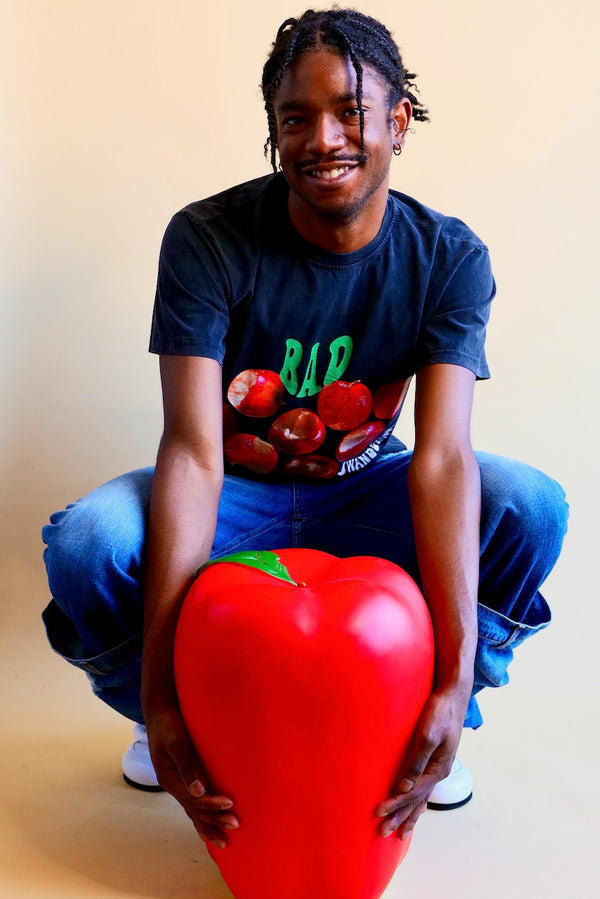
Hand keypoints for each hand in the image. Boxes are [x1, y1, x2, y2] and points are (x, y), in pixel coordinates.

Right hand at [145, 703, 238, 848]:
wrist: (159, 710)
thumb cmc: (169, 723)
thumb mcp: (176, 741)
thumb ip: (187, 765)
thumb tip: (199, 791)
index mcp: (169, 779)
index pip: (194, 800)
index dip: (212, 805)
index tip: (231, 804)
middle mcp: (172, 785)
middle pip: (194, 810)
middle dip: (214, 821)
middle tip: (236, 827)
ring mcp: (176, 783)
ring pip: (193, 810)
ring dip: (209, 824)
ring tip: (224, 841)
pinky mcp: (181, 778)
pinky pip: (192, 803)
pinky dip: (201, 816)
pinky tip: (207, 827)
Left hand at [374, 684, 469, 840]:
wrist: (452, 696)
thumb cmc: (438, 712)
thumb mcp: (427, 735)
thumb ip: (416, 761)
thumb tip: (404, 787)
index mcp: (437, 768)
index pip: (412, 793)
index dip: (395, 804)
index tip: (378, 813)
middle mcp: (438, 771)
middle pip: (417, 801)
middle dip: (400, 818)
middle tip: (383, 834)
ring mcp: (438, 767)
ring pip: (421, 797)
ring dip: (409, 814)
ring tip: (400, 833)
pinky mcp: (434, 759)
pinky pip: (424, 787)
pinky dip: (417, 801)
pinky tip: (415, 807)